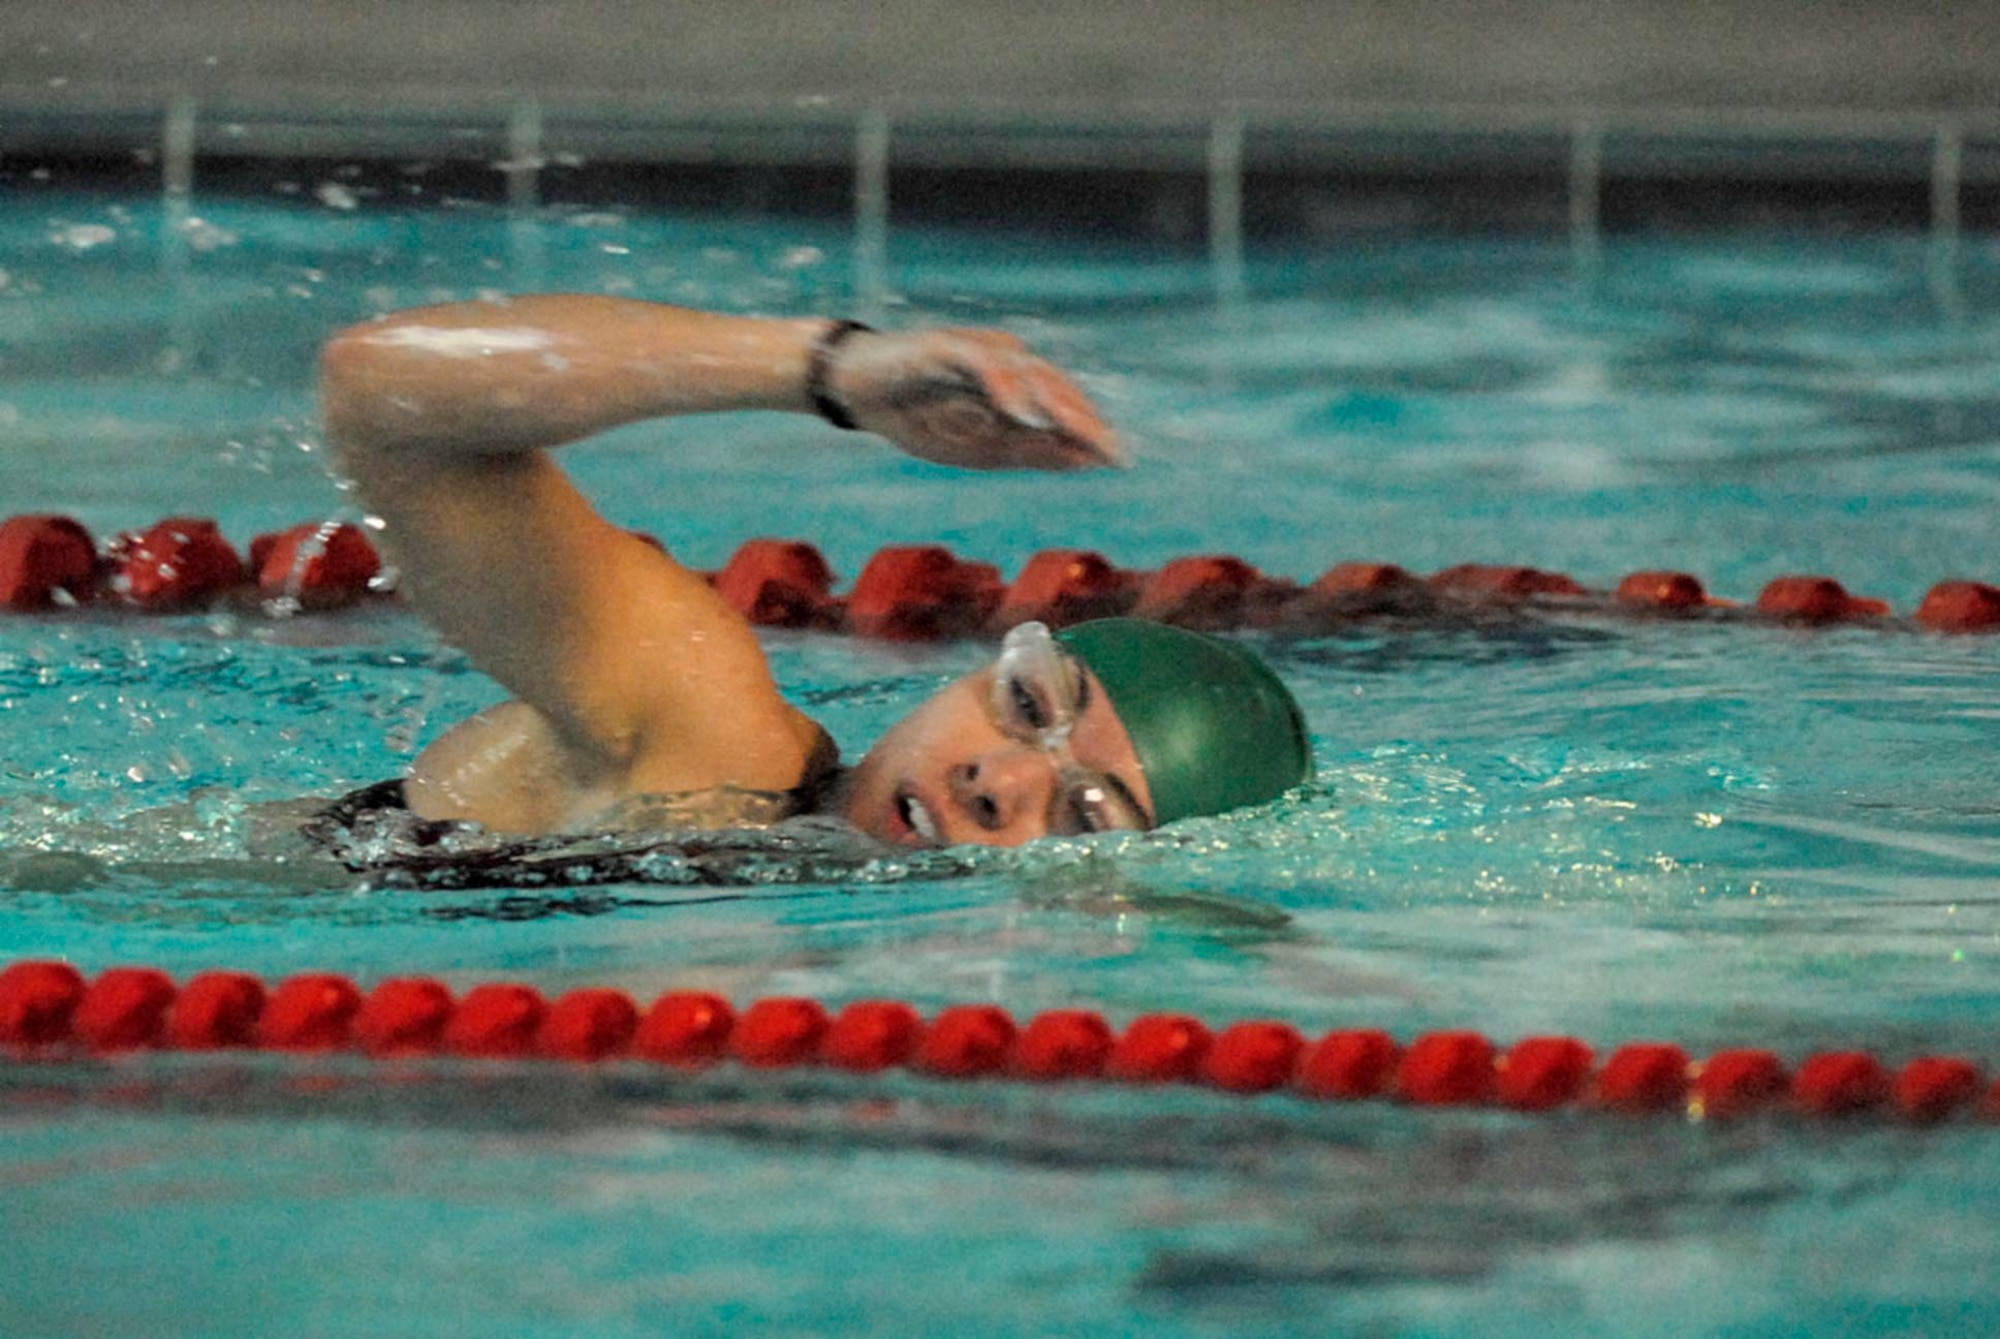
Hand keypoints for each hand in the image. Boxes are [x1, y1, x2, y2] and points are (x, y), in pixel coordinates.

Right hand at [828, 327, 1125, 471]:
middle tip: (1111, 452)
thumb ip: (1024, 450)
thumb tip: (1081, 460)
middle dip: (1084, 421)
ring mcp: (976, 348)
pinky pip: (980, 364)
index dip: (1091, 430)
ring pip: (1026, 373)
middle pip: (1055, 386)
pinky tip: (1022, 413)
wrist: (856, 388)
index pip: (1063, 403)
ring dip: (1055, 406)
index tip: (1120, 460)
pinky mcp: (943, 345)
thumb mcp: (974, 446)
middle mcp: (1005, 356)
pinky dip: (1003, 387)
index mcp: (1016, 380)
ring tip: (1080, 436)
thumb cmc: (916, 414)